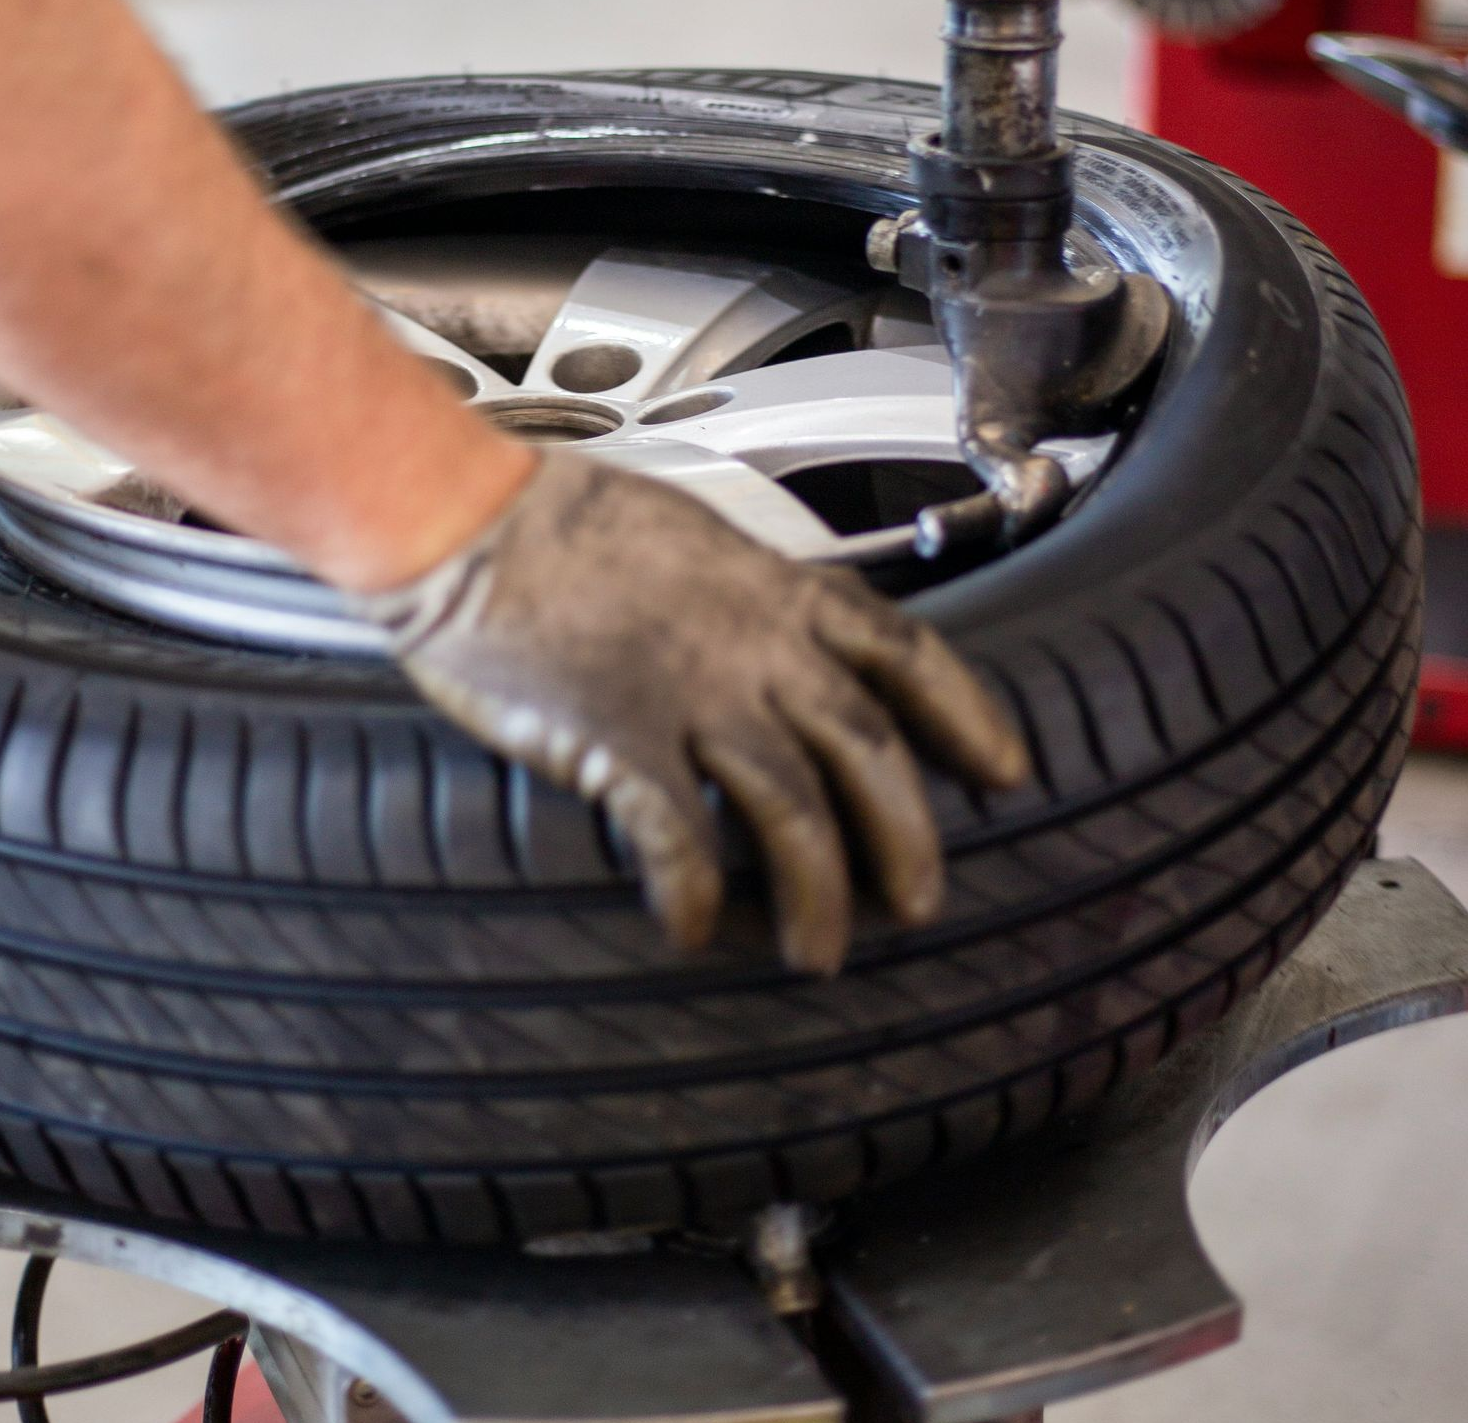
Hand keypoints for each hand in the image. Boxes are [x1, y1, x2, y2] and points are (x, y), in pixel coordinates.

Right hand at [366, 454, 1028, 973]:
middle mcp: (750, 645)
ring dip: (815, 893)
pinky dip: (695, 894)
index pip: (905, 650)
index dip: (966, 714)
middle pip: (867, 750)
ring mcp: (688, 694)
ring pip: (792, 810)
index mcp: (772, 588)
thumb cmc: (558, 520)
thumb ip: (745, 595)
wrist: (464, 517)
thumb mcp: (687, 535)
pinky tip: (693, 929)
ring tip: (818, 950)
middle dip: (906, 835)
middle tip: (918, 901)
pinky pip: (679, 839)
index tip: (1003, 768)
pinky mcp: (617, 740)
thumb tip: (780, 637)